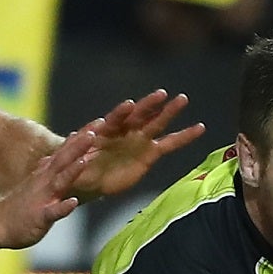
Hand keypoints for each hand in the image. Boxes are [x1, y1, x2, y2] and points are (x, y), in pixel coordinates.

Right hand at [0, 126, 97, 247]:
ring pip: (59, 182)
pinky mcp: (39, 217)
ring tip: (84, 161)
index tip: (100, 121)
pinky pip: (52, 212)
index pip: (67, 149)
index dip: (83, 135)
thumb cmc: (24, 202)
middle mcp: (46, 181)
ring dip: (71, 171)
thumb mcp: (41, 178)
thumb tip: (70, 141)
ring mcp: (43, 198)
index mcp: (48, 172)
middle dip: (79, 145)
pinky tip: (73, 202)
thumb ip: (57, 161)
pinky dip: (63, 207)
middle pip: (64, 160)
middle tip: (95, 131)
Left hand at [72, 89, 205, 200]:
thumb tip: (78, 135)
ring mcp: (139, 139)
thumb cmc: (79, 165)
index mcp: (106, 128)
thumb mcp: (73, 158)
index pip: (114, 118)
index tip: (129, 105)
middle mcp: (126, 129)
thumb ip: (78, 147)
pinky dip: (185, 136)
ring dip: (169, 111)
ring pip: (157, 123)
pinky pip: (170, 143)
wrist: (89, 179)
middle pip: (139, 114)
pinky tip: (199, 128)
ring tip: (182, 99)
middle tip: (163, 94)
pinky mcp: (150, 153)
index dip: (121, 112)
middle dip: (150, 104)